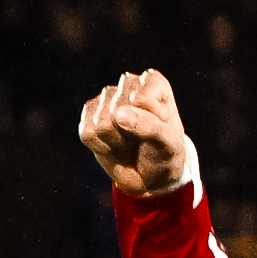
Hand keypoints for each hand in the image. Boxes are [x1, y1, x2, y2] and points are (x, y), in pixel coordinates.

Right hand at [78, 69, 189, 197]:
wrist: (152, 175)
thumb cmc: (164, 153)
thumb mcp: (168, 142)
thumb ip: (148, 125)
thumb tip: (118, 115)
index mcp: (153, 83)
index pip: (141, 101)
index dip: (149, 124)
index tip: (160, 133)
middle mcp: (128, 84)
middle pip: (118, 111)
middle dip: (131, 135)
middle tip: (142, 141)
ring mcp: (107, 97)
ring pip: (102, 123)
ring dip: (118, 143)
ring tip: (130, 144)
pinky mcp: (90, 113)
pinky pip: (88, 134)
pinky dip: (103, 148)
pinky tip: (115, 146)